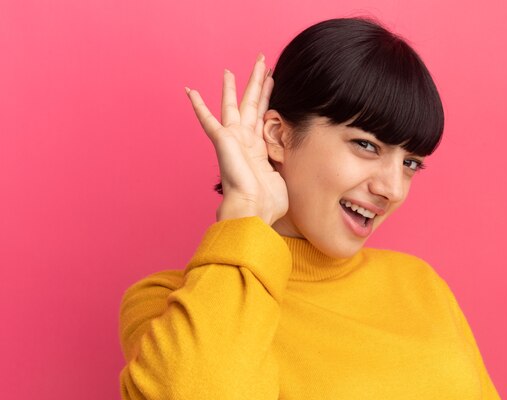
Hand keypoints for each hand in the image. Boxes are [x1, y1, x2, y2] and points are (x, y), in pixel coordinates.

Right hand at [185, 53, 288, 224]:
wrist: (253, 210)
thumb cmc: (268, 203)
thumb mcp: (284, 179)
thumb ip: (286, 166)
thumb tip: (298, 164)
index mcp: (258, 150)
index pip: (263, 116)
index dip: (268, 97)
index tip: (273, 80)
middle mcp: (244, 141)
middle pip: (251, 104)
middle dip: (256, 83)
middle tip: (261, 63)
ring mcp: (233, 140)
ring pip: (233, 105)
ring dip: (233, 86)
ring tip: (230, 69)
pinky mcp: (223, 140)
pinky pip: (207, 120)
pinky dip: (198, 106)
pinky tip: (189, 90)